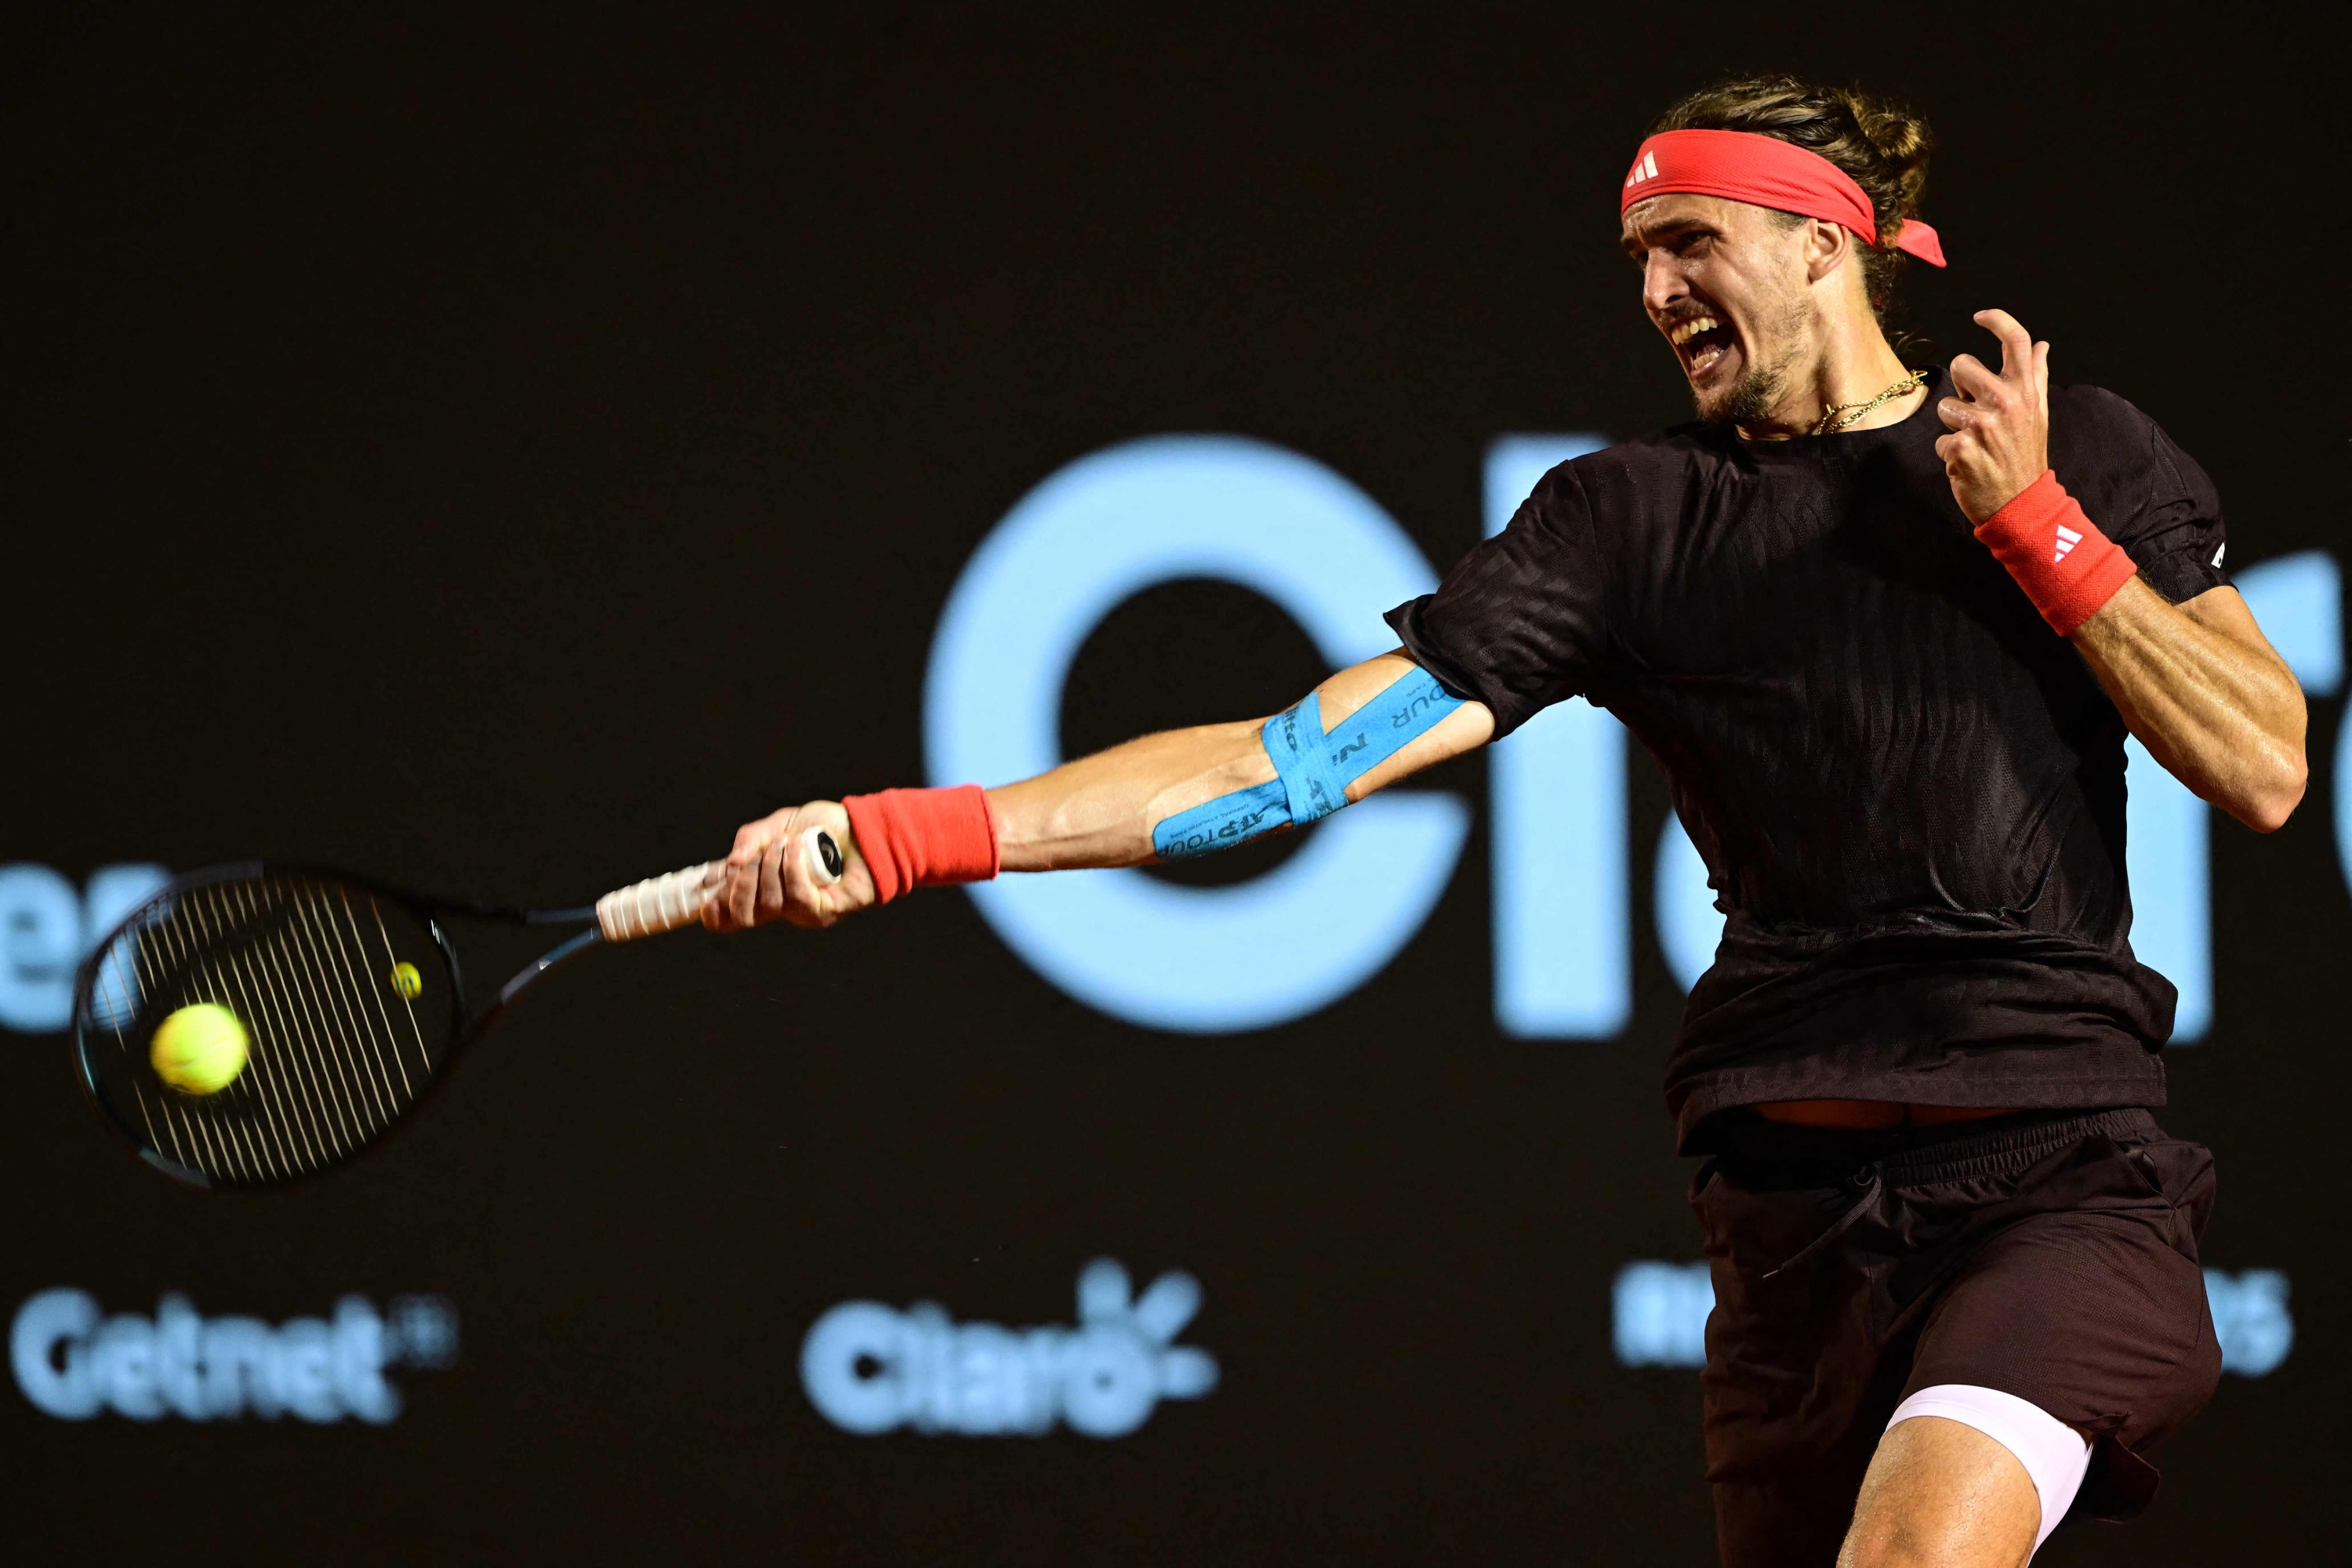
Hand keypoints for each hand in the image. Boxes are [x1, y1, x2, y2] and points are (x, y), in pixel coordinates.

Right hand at [702, 799, 876, 931]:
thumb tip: (731, 864)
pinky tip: (798, 849)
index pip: (730, 918)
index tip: (707, 896)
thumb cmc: (822, 828)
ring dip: (771, 867)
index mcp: (762, 889)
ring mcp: (802, 912)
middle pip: (744, 915)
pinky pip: (796, 898)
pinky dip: (792, 869)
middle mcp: (780, 906)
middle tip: (758, 854)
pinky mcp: (824, 911)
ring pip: (769, 904)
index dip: (715, 913)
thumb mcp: (777, 824)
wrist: (862, 828)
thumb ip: (750, 840)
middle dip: (742, 882)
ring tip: (787, 842)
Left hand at [1934, 308, 2050, 524]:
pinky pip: (1940, 439)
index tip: (1979, 316)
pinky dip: (1950, 453)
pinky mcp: (1960, 447)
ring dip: (1954, 425)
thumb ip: (2035, 377)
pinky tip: (1969, 463)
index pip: (2015, 340)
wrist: (2021, 505)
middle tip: (1976, 413)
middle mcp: (2006, 401)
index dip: (1996, 319)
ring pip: (1945, 405)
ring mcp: (1982, 424)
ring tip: (1976, 444)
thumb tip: (2042, 344)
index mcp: (2026, 391)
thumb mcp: (2038, 415)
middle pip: (1962, 364)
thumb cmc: (2025, 456)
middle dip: (1961, 386)